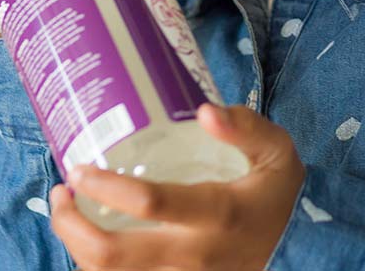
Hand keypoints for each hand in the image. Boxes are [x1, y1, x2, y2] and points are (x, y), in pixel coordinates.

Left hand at [49, 104, 304, 270]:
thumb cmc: (280, 196)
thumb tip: (203, 110)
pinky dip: (97, 265)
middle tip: (61, 191)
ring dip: (76, 246)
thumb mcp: (278, 152)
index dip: (107, 186)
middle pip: (113, 255)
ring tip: (67, 212)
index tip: (79, 168)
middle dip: (71, 225)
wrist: (303, 252)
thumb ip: (245, 126)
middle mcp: (194, 256)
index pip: (152, 204)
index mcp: (219, 214)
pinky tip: (89, 239)